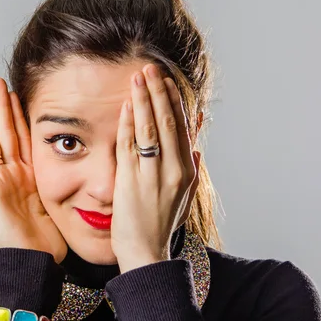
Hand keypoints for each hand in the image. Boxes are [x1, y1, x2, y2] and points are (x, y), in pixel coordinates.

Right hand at [0, 77, 66, 263]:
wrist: (35, 262)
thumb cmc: (47, 241)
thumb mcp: (59, 205)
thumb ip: (62, 187)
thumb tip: (82, 176)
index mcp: (31, 175)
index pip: (26, 137)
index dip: (22, 115)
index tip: (21, 94)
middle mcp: (14, 174)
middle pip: (7, 132)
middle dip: (3, 107)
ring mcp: (1, 182)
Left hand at [111, 64, 201, 272]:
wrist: (145, 252)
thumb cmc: (162, 223)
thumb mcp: (184, 196)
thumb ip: (191, 169)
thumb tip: (195, 146)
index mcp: (185, 171)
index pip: (181, 127)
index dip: (173, 101)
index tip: (166, 80)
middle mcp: (172, 170)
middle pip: (167, 122)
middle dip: (158, 92)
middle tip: (150, 68)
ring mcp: (151, 176)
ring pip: (149, 130)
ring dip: (143, 101)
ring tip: (138, 78)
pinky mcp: (129, 182)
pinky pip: (128, 147)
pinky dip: (127, 125)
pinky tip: (125, 107)